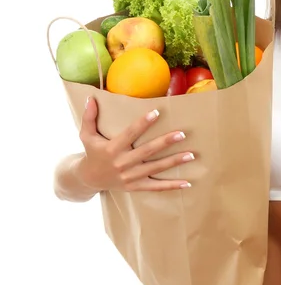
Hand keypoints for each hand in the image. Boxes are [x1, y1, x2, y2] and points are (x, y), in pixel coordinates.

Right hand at [78, 96, 194, 191]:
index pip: (130, 134)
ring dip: (174, 162)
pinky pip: (156, 187)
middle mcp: (122, 163)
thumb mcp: (86, 135)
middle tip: (181, 134)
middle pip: (147, 151)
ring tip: (191, 155)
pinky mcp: (136, 186)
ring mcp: (130, 176)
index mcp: (112, 148)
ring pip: (156, 168)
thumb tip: (91, 97)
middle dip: (165, 143)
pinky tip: (187, 182)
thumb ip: (89, 117)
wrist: (89, 179)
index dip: (143, 123)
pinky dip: (172, 186)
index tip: (157, 113)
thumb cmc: (92, 152)